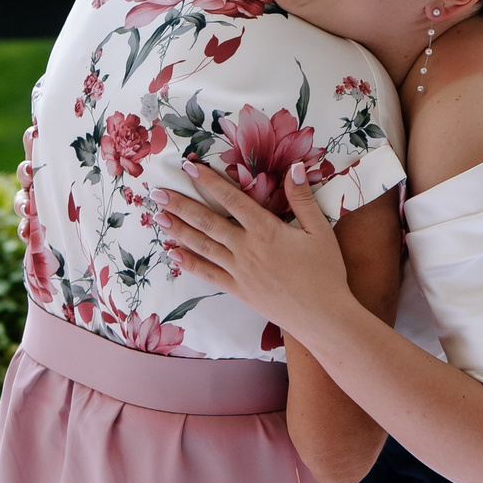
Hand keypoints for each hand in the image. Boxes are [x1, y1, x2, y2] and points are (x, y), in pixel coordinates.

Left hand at [159, 165, 355, 336]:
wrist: (322, 316)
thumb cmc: (326, 272)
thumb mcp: (320, 231)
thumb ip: (303, 199)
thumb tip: (295, 167)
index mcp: (266, 230)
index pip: (232, 200)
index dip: (209, 182)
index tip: (188, 168)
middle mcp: (246, 248)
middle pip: (208, 222)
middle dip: (181, 205)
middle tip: (157, 192)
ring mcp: (239, 271)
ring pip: (202, 246)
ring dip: (178, 230)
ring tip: (158, 217)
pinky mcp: (238, 290)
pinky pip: (207, 273)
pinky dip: (188, 263)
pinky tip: (173, 254)